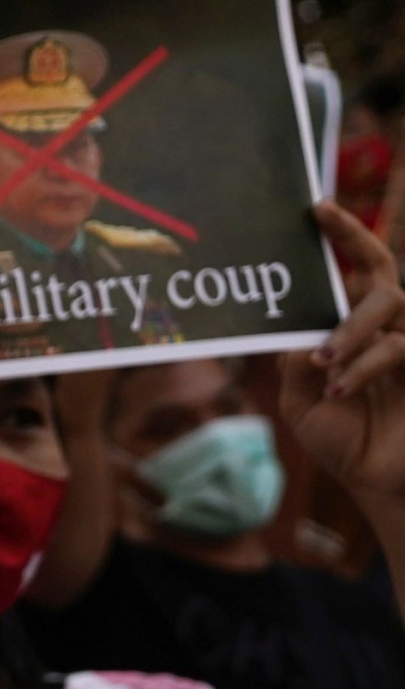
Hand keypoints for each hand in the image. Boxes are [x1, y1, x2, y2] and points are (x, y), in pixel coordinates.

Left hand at [282, 201, 404, 500]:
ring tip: (325, 368)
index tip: (318, 206)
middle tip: (320, 318)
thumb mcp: (300, 399)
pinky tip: (342, 389)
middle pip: (381, 282)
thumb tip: (295, 328)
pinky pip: (401, 345)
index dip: (346, 234)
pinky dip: (366, 365)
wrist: (375, 482)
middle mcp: (392, 326)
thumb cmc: (341, 440)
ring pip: (391, 309)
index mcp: (359, 326)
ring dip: (352, 335)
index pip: (361, 268)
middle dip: (351, 286)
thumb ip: (294, 360)